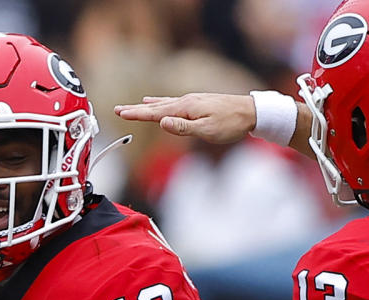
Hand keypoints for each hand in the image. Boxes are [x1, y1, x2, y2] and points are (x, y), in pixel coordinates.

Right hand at [114, 93, 255, 144]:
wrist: (251, 112)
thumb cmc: (231, 124)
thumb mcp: (208, 131)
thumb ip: (184, 128)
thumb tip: (162, 123)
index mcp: (186, 109)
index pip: (156, 113)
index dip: (137, 114)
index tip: (120, 114)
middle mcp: (186, 101)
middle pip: (156, 106)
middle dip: (136, 109)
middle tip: (117, 110)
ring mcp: (192, 101)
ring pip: (163, 103)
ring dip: (146, 105)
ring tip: (133, 106)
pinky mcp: (198, 103)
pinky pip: (173, 102)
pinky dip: (161, 102)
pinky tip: (158, 101)